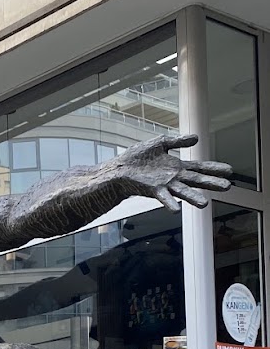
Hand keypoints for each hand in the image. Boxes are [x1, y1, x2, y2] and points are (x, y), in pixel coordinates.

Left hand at [116, 133, 232, 210]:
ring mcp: (164, 185)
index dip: (214, 168)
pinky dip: (169, 203)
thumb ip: (178, 141)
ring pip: (183, 192)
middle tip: (228, 187)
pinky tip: (176, 210)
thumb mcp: (161, 143)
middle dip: (211, 183)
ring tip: (205, 204)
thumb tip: (197, 138)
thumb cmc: (137, 158)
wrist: (119, 169)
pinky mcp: (152, 190)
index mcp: (177, 167)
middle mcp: (174, 178)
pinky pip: (163, 197)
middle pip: (196, 180)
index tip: (229, 170)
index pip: (200, 167)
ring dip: (193, 198)